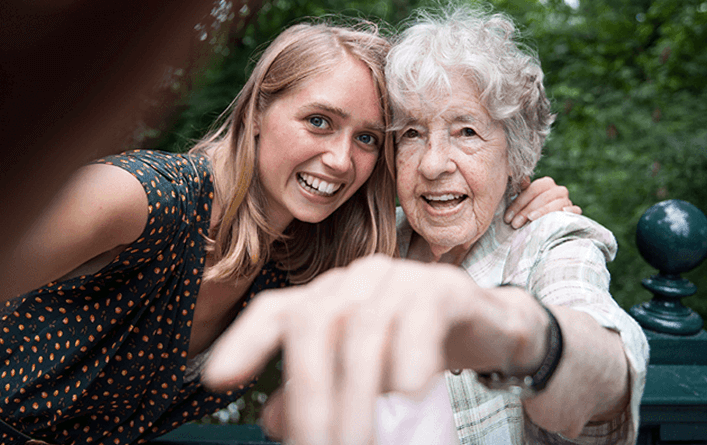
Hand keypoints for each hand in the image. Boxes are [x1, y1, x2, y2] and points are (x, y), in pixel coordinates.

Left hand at [202, 256, 546, 444]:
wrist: (490, 328)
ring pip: (363, 330)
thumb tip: (273, 418)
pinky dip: (409, 356)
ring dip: (357, 397)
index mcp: (329, 297)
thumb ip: (314, 393)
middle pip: (315, 324)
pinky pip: (419, 317)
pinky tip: (406, 394)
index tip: (216, 380)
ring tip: (361, 444)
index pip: (277, 310)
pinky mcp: (444, 288)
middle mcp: (356, 280)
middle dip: (310, 396)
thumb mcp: (360, 378)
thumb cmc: (416, 350)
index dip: (245, 341)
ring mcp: (399, 278)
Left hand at [505, 176, 581, 228]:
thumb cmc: (530, 210)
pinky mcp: (575, 212)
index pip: (532, 190)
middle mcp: (558, 190)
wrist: (547, 221)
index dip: (518, 204)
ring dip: (542, 213)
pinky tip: (562, 212)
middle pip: (542, 198)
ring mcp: (567, 200)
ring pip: (556, 205)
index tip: (507, 218)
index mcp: (546, 183)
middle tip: (514, 224)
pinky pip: (575, 210)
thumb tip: (517, 183)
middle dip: (526, 211)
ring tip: (531, 220)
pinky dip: (570, 211)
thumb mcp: (524, 199)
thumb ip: (519, 189)